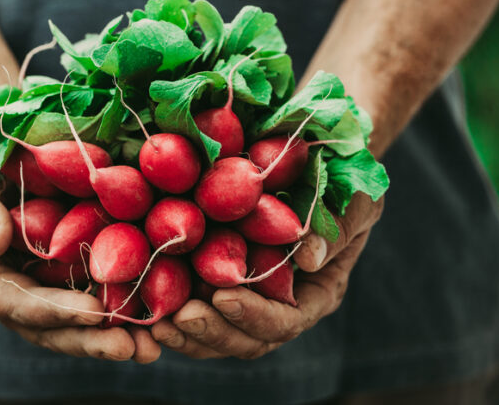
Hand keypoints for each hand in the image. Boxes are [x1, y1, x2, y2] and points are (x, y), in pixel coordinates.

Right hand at [0, 147, 160, 363]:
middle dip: (92, 340)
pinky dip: (129, 308)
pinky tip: (160, 315)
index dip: (56, 312)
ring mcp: (47, 289)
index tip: (94, 312)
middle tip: (133, 347)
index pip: (19, 304)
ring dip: (116, 336)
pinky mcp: (74, 274)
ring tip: (154, 346)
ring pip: (80, 324)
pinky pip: (101, 296)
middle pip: (53, 329)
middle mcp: (15, 295)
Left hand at [151, 193, 382, 358]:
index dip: (254, 316)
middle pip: (245, 338)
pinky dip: (170, 304)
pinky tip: (144, 300)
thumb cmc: (346, 176)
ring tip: (157, 322)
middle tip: (179, 317)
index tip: (224, 296)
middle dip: (211, 331)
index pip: (285, 321)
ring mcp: (247, 294)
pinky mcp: (215, 276)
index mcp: (316, 292)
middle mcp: (280, 302)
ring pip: (215, 331)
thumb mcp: (355, 196)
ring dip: (186, 331)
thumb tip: (310, 259)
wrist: (318, 160)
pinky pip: (193, 302)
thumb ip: (337, 226)